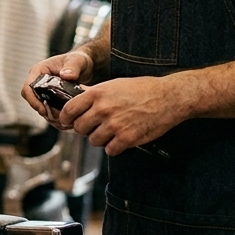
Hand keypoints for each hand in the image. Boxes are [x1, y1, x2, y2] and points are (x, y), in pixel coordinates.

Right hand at [20, 50, 93, 124]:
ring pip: (40, 108)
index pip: (28, 88)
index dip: (33, 100)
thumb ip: (73, 67)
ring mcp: (44, 92)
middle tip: (57, 118)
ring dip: (50, 116)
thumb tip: (65, 76)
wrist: (84, 66)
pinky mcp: (50, 99)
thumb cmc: (79, 60)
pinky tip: (67, 121)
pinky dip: (56, 117)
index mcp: (39, 71)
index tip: (44, 110)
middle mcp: (38, 82)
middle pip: (32, 101)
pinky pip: (48, 111)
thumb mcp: (78, 61)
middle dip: (43, 111)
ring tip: (64, 122)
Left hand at [55, 75, 189, 155]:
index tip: (69, 121)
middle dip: (85, 129)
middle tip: (95, 126)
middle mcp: (103, 109)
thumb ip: (94, 94)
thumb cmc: (142, 89)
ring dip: (101, 138)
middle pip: (79, 128)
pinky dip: (114, 147)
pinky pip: (110, 150)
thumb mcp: (114, 84)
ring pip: (94, 141)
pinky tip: (122, 138)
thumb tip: (75, 99)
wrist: (168, 97)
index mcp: (97, 93)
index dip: (66, 118)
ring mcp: (115, 125)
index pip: (69, 110)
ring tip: (113, 130)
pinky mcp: (127, 138)